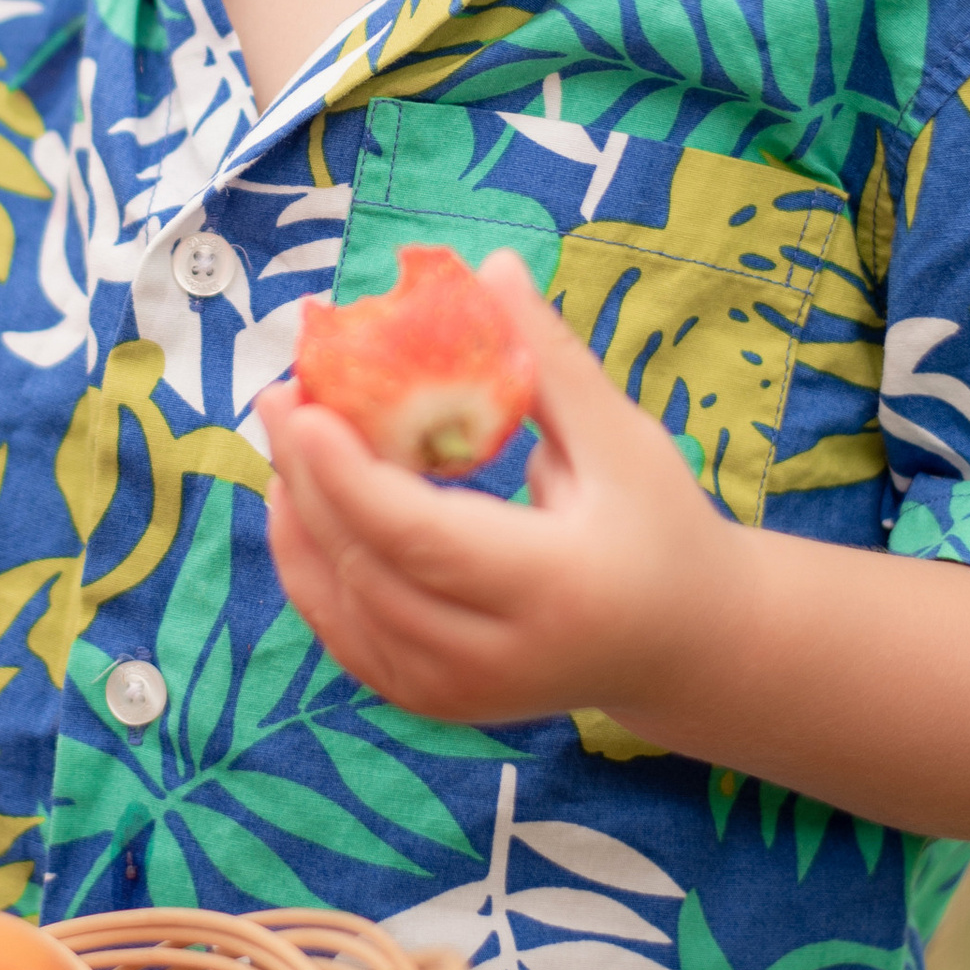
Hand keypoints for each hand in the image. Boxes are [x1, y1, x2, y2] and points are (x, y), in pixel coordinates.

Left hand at [261, 249, 727, 728]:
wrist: (686, 645)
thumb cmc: (660, 526)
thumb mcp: (622, 440)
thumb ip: (550, 362)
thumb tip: (491, 268)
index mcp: (553, 589)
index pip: (418, 536)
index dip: (346, 473)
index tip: (304, 402)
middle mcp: (498, 658)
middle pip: (366, 568)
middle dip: (307, 477)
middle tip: (283, 392)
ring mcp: (459, 693)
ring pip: (342, 607)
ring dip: (297, 517)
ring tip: (287, 433)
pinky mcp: (433, 702)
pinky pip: (345, 637)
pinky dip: (310, 568)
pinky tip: (296, 502)